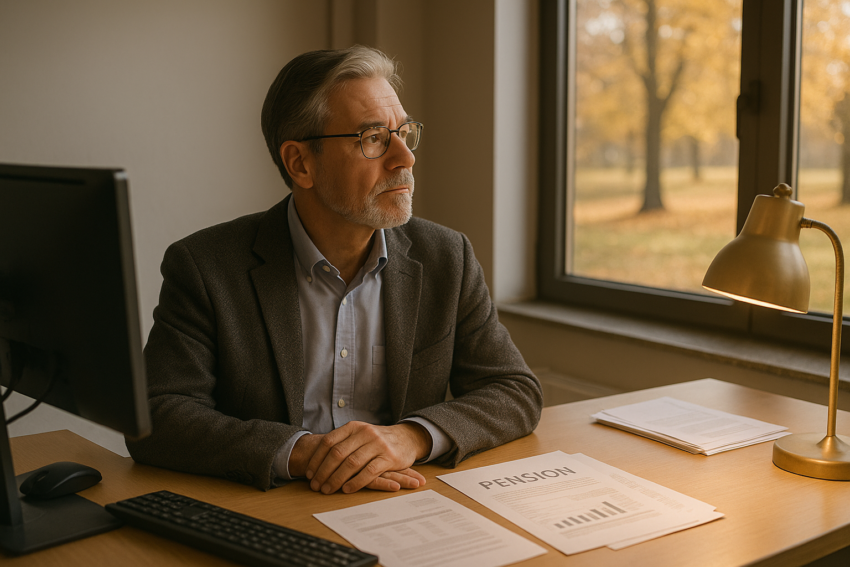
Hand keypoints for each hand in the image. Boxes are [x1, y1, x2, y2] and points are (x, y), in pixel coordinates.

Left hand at [305, 421, 431, 493]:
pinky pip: (369, 472)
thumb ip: (342, 443)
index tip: (309, 473)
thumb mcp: (360, 435)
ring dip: (336, 479)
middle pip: (337, 454)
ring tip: (328, 489)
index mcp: (354, 427)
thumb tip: (316, 462)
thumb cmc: (377, 441)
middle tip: (316, 486)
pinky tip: (347, 489)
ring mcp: (378, 444)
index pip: (329, 442)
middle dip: (323, 472)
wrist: (406, 438)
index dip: (317, 459)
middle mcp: (365, 433)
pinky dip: (356, 482)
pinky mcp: (389, 457)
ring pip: (351, 463)